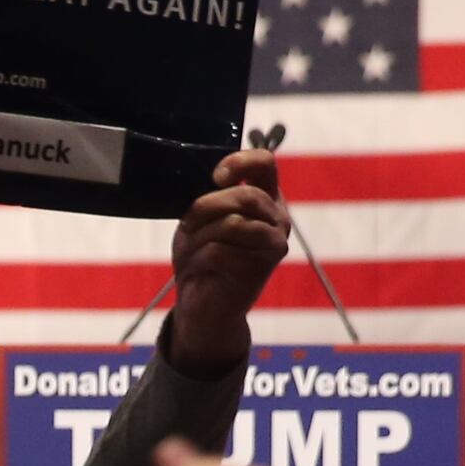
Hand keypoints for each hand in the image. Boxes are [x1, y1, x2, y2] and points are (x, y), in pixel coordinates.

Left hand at [161, 149, 288, 370]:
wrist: (202, 304)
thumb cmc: (202, 255)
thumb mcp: (202, 218)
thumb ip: (210, 195)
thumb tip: (201, 178)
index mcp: (265, 198)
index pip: (265, 162)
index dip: (239, 162)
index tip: (215, 176)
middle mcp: (278, 219)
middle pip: (246, 195)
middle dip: (206, 206)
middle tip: (186, 223)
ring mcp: (274, 245)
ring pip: (233, 223)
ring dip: (200, 235)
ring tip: (191, 248)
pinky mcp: (260, 269)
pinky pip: (220, 251)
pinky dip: (198, 258)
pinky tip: (197, 269)